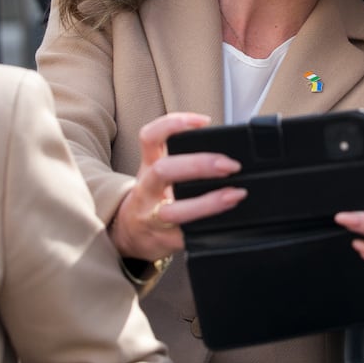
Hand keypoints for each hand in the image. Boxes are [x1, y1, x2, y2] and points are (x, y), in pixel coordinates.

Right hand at [110, 112, 247, 262]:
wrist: (129, 235)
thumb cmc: (153, 197)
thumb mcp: (159, 172)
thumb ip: (183, 159)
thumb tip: (227, 150)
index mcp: (148, 166)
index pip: (150, 137)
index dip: (174, 124)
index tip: (204, 122)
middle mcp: (147, 190)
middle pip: (163, 171)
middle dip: (199, 165)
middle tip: (230, 165)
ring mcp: (152, 217)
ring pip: (174, 211)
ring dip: (209, 202)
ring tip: (234, 194)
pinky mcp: (164, 240)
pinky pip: (187, 236)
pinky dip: (209, 227)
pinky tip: (227, 220)